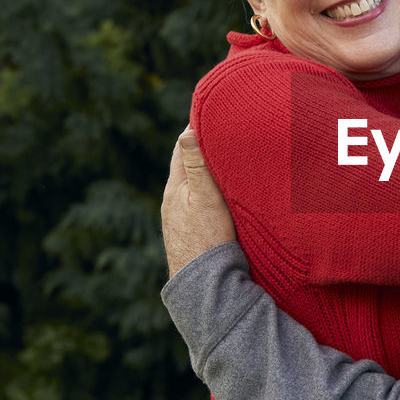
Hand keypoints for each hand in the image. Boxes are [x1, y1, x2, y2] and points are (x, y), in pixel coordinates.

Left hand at [161, 129, 236, 276]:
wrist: (203, 286)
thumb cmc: (207, 240)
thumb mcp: (205, 198)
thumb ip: (197, 166)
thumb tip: (187, 131)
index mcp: (174, 189)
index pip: (182, 148)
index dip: (196, 129)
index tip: (213, 113)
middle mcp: (173, 203)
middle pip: (188, 167)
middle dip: (203, 150)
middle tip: (224, 132)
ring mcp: (180, 220)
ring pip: (194, 188)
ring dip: (207, 174)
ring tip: (227, 162)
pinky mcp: (191, 235)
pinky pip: (199, 205)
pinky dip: (210, 194)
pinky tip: (223, 198)